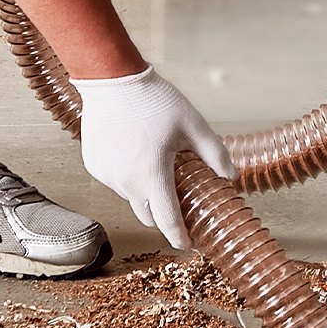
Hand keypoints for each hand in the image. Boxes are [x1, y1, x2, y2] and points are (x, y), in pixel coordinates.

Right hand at [74, 66, 235, 248]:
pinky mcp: (94, 166)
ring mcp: (106, 176)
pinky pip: (115, 181)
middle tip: (181, 203)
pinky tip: (138, 153)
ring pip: (131, 196)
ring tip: (160, 167)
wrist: (113, 81)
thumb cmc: (155, 102)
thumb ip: (215, 154)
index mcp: (152, 176)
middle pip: (147, 213)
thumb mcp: (194, 126)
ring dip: (146, 192)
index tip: (188, 246)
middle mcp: (125, 183)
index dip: (179, 236)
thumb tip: (231, 177)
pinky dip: (128, 176)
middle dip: (164, 215)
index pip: (167, 220)